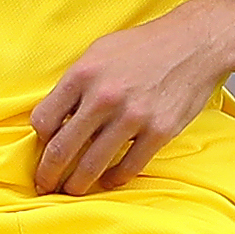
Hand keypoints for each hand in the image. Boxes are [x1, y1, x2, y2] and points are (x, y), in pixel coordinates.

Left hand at [30, 2, 234, 194]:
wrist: (195, 43)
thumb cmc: (144, 47)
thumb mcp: (99, 53)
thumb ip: (76, 84)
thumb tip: (56, 118)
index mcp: (82, 74)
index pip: (43, 120)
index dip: (39, 140)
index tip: (43, 149)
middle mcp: (103, 97)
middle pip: (61, 149)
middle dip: (48, 174)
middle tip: (44, 185)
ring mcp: (132, 116)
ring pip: (91, 165)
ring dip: (77, 184)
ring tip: (72, 190)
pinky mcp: (158, 131)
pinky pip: (128, 168)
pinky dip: (113, 179)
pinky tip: (107, 181)